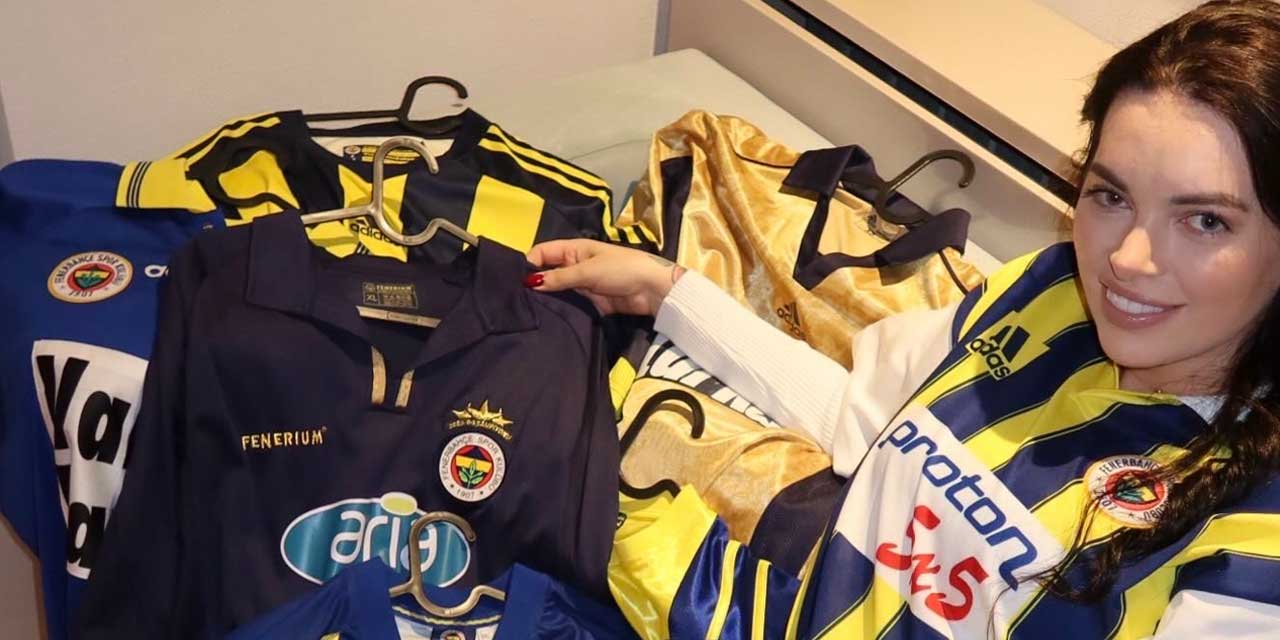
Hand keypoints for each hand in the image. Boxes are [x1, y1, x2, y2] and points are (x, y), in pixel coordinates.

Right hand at [525, 239, 684, 315]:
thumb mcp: (588, 270)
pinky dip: (561, 312)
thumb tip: (531, 282)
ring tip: (527, 312)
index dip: (528, 263)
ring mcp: (582, 286)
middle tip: (515, 300)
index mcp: (573, 250)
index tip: (514, 281)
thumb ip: (559, 277)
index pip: (543, 253)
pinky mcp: (590, 304)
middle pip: (547, 273)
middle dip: (534, 284)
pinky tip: (547, 320)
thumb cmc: (621, 269)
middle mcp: (574, 266)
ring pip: (557, 292)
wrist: (652, 290)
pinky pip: (571, 307)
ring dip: (547, 300)